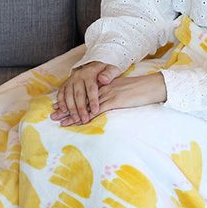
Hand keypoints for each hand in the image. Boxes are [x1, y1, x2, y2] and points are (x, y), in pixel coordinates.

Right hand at [50, 61, 123, 124]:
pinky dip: (61, 103)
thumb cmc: (104, 72)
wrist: (93, 67)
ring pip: (69, 95)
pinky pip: (61, 94)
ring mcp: (70, 81)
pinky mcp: (65, 85)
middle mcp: (78, 76)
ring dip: (71, 109)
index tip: (95, 111)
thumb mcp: (112, 70)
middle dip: (81, 108)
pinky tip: (63, 111)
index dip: (93, 100)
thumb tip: (103, 79)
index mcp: (90, 73)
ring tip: (76, 120)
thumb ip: (110, 74)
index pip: (91, 88)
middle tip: (85, 120)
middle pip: (79, 94)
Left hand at [51, 73, 166, 125]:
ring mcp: (109, 94)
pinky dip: (88, 116)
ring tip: (61, 122)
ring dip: (73, 115)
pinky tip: (80, 122)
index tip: (60, 107)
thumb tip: (105, 104)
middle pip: (80, 100)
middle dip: (66, 108)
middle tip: (53, 115)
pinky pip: (99, 109)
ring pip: (86, 106)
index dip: (71, 101)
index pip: (84, 95)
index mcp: (104, 86)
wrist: (153, 85)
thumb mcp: (124, 91)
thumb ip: (113, 95)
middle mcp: (103, 89)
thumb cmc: (141, 90)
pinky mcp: (115, 101)